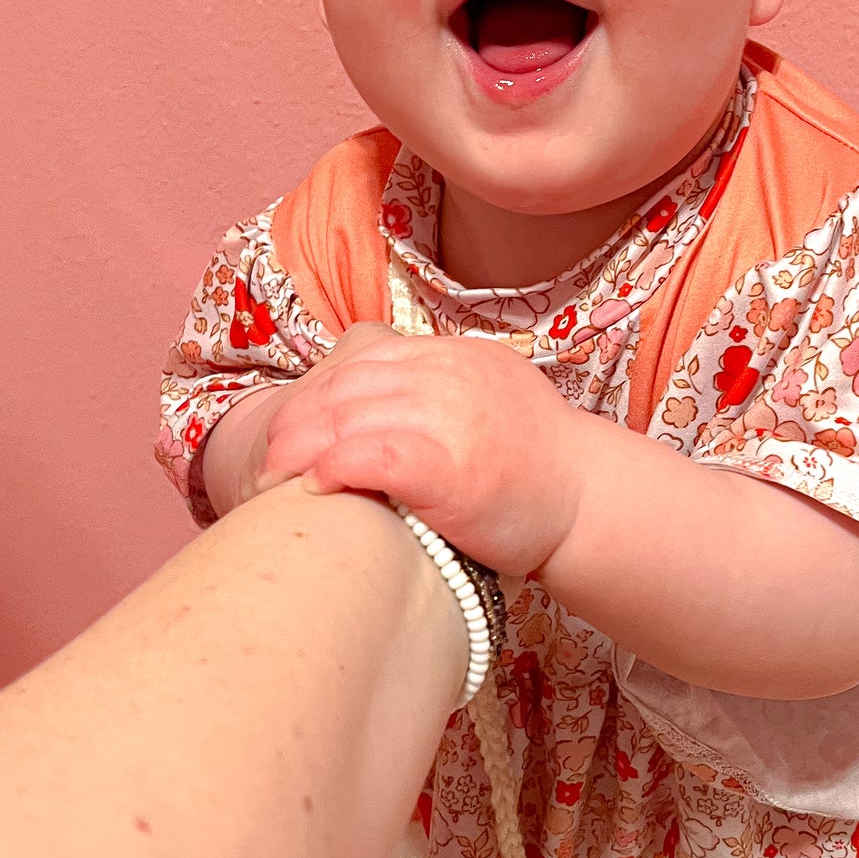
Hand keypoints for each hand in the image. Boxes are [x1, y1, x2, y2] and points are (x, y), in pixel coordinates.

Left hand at [252, 323, 584, 575]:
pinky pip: (375, 454)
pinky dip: (337, 465)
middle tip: (268, 461)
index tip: (289, 427)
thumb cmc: (532, 466)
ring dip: (302, 447)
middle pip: (345, 385)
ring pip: (350, 416)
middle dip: (296, 422)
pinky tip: (317, 485)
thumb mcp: (487, 397)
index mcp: (452, 356)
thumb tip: (364, 403)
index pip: (361, 357)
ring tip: (277, 477)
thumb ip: (432, 388)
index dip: (314, 391)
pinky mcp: (453, 469)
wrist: (589, 501)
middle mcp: (449, 376)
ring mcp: (452, 418)